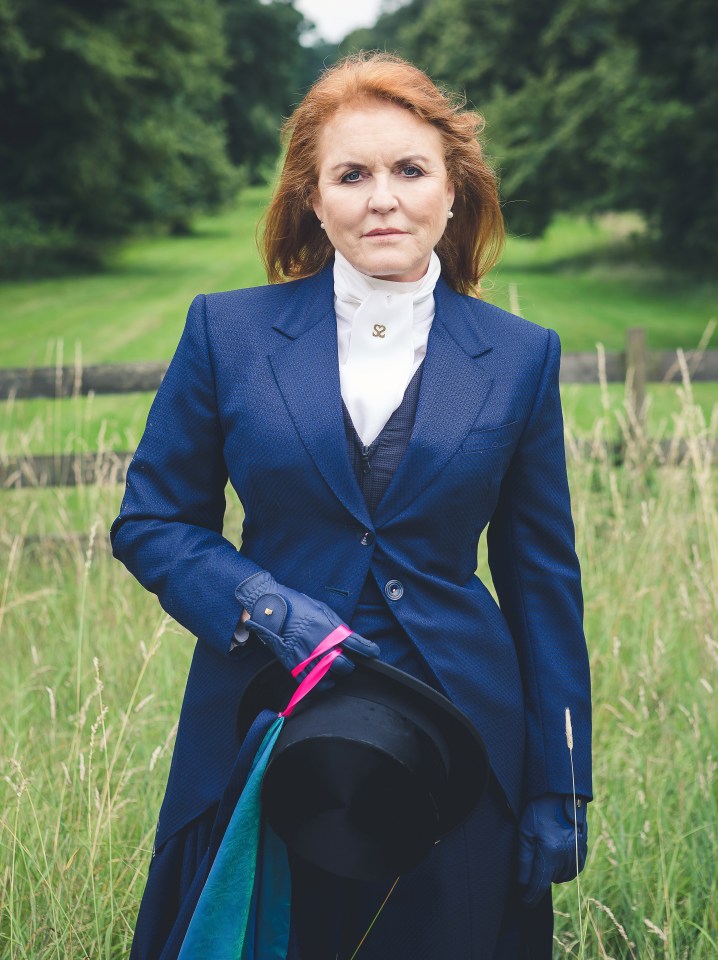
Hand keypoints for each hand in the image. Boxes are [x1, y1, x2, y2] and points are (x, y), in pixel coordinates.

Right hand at [235, 571, 379, 679]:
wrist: (271, 609)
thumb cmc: (298, 605)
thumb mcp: (323, 610)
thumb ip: (338, 627)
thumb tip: (351, 639)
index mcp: (328, 629)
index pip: (356, 645)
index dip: (369, 650)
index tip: (373, 652)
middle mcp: (318, 645)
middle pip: (344, 666)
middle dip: (349, 664)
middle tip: (348, 660)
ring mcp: (305, 657)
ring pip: (328, 677)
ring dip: (335, 675)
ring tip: (335, 669)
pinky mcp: (293, 665)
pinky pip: (310, 683)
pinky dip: (320, 684)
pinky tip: (323, 678)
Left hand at [517, 793, 587, 907]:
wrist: (562, 794)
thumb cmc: (540, 810)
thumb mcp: (525, 831)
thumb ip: (524, 859)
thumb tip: (523, 883)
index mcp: (551, 853)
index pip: (539, 884)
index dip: (530, 897)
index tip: (524, 903)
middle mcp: (567, 857)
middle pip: (550, 881)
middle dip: (539, 879)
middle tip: (531, 865)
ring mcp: (578, 854)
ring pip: (562, 876)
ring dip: (552, 873)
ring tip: (544, 855)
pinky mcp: (584, 850)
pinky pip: (573, 869)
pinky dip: (564, 868)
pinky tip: (557, 855)